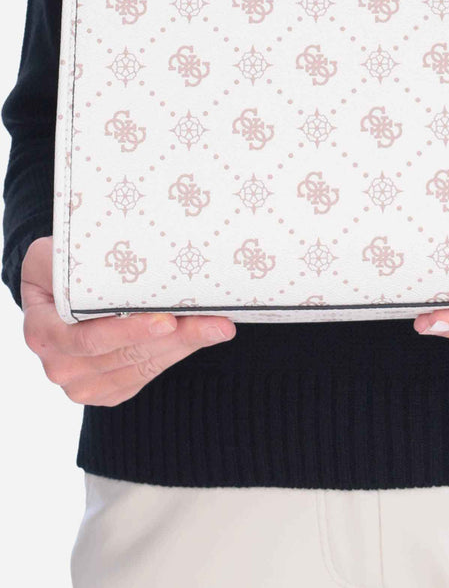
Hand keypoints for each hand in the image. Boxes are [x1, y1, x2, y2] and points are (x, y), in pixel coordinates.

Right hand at [20, 236, 236, 406]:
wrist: (58, 292)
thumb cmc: (60, 267)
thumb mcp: (54, 255)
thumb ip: (70, 260)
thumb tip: (114, 246)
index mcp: (42, 331)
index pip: (88, 338)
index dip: (128, 331)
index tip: (167, 319)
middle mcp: (59, 365)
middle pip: (125, 355)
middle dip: (174, 338)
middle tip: (215, 322)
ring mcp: (82, 384)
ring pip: (142, 367)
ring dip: (184, 346)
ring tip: (219, 327)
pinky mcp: (106, 391)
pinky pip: (145, 376)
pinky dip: (176, 355)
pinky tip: (201, 336)